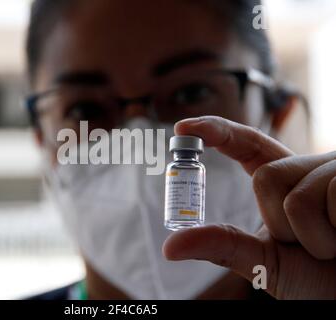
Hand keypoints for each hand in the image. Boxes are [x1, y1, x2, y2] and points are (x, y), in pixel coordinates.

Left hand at [163, 116, 335, 298]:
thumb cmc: (317, 278)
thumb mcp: (265, 262)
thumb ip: (224, 246)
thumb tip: (169, 247)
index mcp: (286, 180)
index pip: (248, 145)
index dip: (217, 131)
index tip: (182, 128)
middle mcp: (310, 168)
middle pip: (265, 178)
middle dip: (279, 222)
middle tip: (308, 246)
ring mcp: (335, 170)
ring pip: (295, 197)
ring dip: (309, 237)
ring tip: (332, 246)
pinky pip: (328, 203)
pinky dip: (332, 237)